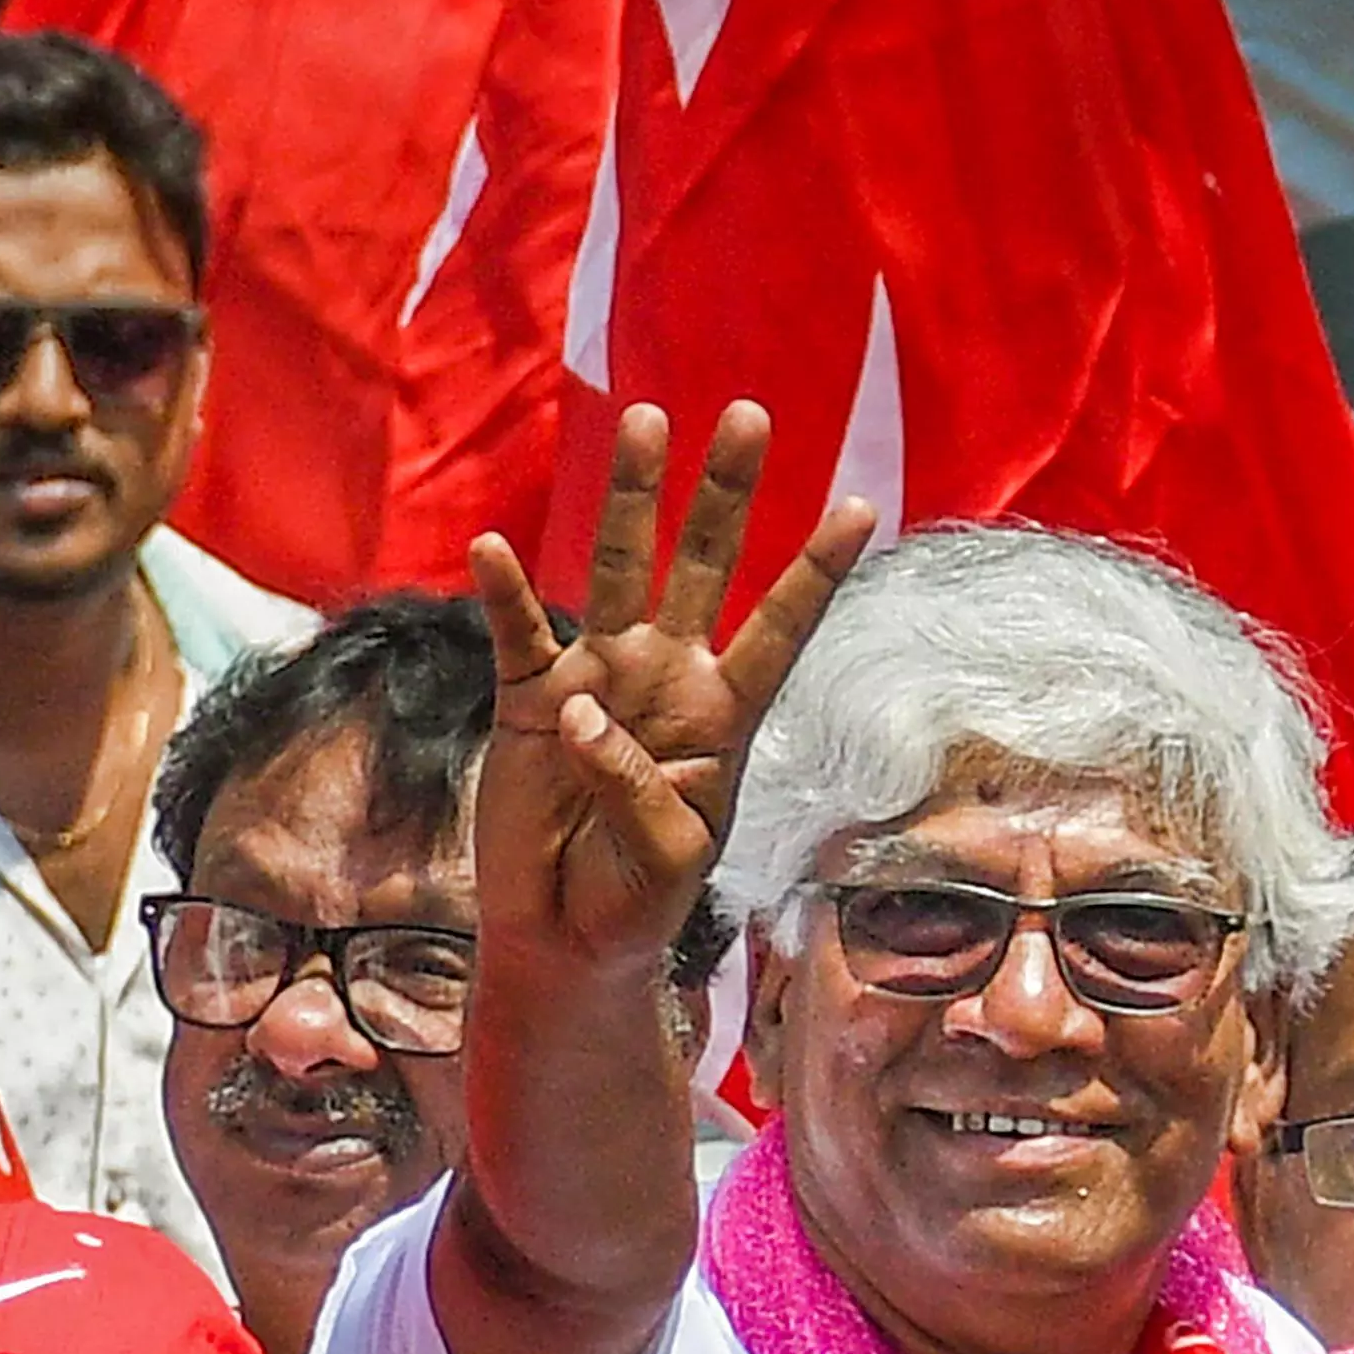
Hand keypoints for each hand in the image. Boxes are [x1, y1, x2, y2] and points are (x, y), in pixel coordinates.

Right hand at [464, 403, 870, 983]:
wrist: (564, 939)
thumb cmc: (635, 904)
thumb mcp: (666, 861)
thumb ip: (635, 789)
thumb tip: (579, 711)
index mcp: (723, 716)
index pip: (781, 630)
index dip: (816, 572)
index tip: (860, 507)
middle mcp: (666, 678)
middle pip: (704, 566)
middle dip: (725, 494)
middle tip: (749, 414)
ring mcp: (597, 678)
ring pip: (617, 569)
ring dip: (628, 498)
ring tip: (644, 421)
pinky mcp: (528, 698)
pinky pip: (518, 633)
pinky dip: (505, 591)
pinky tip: (493, 547)